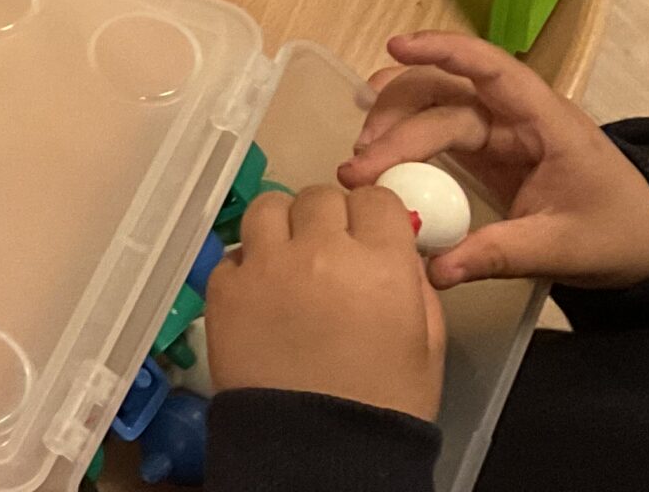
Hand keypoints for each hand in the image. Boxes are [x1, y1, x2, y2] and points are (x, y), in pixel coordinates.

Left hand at [207, 184, 446, 421]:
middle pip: (319, 197)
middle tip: (328, 251)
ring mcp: (265, 266)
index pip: (374, 199)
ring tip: (288, 260)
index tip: (368, 233)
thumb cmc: (382, 403)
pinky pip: (234, 252)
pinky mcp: (223, 286)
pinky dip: (248, 266)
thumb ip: (411, 285)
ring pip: (268, 208)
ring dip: (282, 227)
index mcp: (380, 264)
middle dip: (327, 219)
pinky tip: (261, 296)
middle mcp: (320, 252)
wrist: (316, 451)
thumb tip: (397, 252)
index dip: (371, 216)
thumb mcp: (425, 343)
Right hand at [340, 30, 648, 290]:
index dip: (445, 51)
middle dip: (396, 120)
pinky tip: (374, 148)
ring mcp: (497, 131)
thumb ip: (498, 255)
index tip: (395, 47)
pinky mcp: (484, 150)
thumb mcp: (562, 249)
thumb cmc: (614, 233)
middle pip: (445, 95)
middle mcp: (515, 116)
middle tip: (358, 164)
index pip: (494, 70)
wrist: (641, 242)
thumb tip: (434, 270)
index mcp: (547, 123)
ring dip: (391, 123)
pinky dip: (402, 138)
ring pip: (432, 107)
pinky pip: (436, 133)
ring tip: (358, 157)